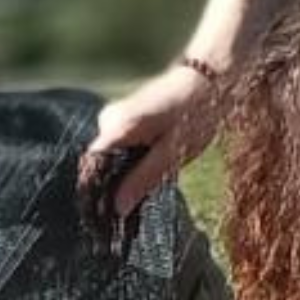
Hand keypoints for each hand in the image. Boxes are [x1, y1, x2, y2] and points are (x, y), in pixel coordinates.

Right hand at [89, 61, 222, 216]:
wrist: (207, 79)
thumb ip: (143, 180)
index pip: (91, 166)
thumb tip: (118, 208)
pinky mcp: (122, 120)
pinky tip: (141, 180)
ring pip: (107, 160)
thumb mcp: (173, 153)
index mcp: (118, 126)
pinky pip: (116, 150)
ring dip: (120, 180)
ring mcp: (113, 118)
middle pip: (97, 165)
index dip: (96, 194)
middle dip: (110, 191)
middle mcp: (108, 120)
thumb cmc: (195, 112)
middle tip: (126, 217)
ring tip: (136, 200)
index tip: (104, 220)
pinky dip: (126, 167)